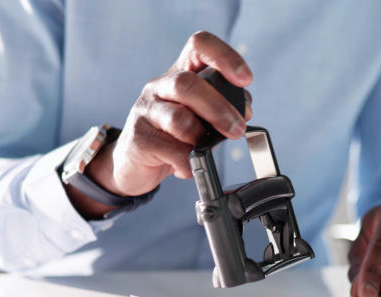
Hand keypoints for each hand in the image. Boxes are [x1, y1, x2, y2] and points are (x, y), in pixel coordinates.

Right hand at [83, 31, 252, 203]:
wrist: (134, 162)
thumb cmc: (172, 135)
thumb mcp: (198, 115)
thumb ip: (221, 108)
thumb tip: (245, 110)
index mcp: (180, 73)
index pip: (199, 45)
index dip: (225, 57)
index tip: (245, 80)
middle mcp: (160, 86)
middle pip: (188, 84)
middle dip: (219, 108)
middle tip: (237, 129)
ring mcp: (146, 111)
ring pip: (179, 118)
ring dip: (201, 138)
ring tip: (204, 150)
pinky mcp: (139, 138)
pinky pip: (171, 150)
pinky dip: (187, 163)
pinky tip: (186, 167)